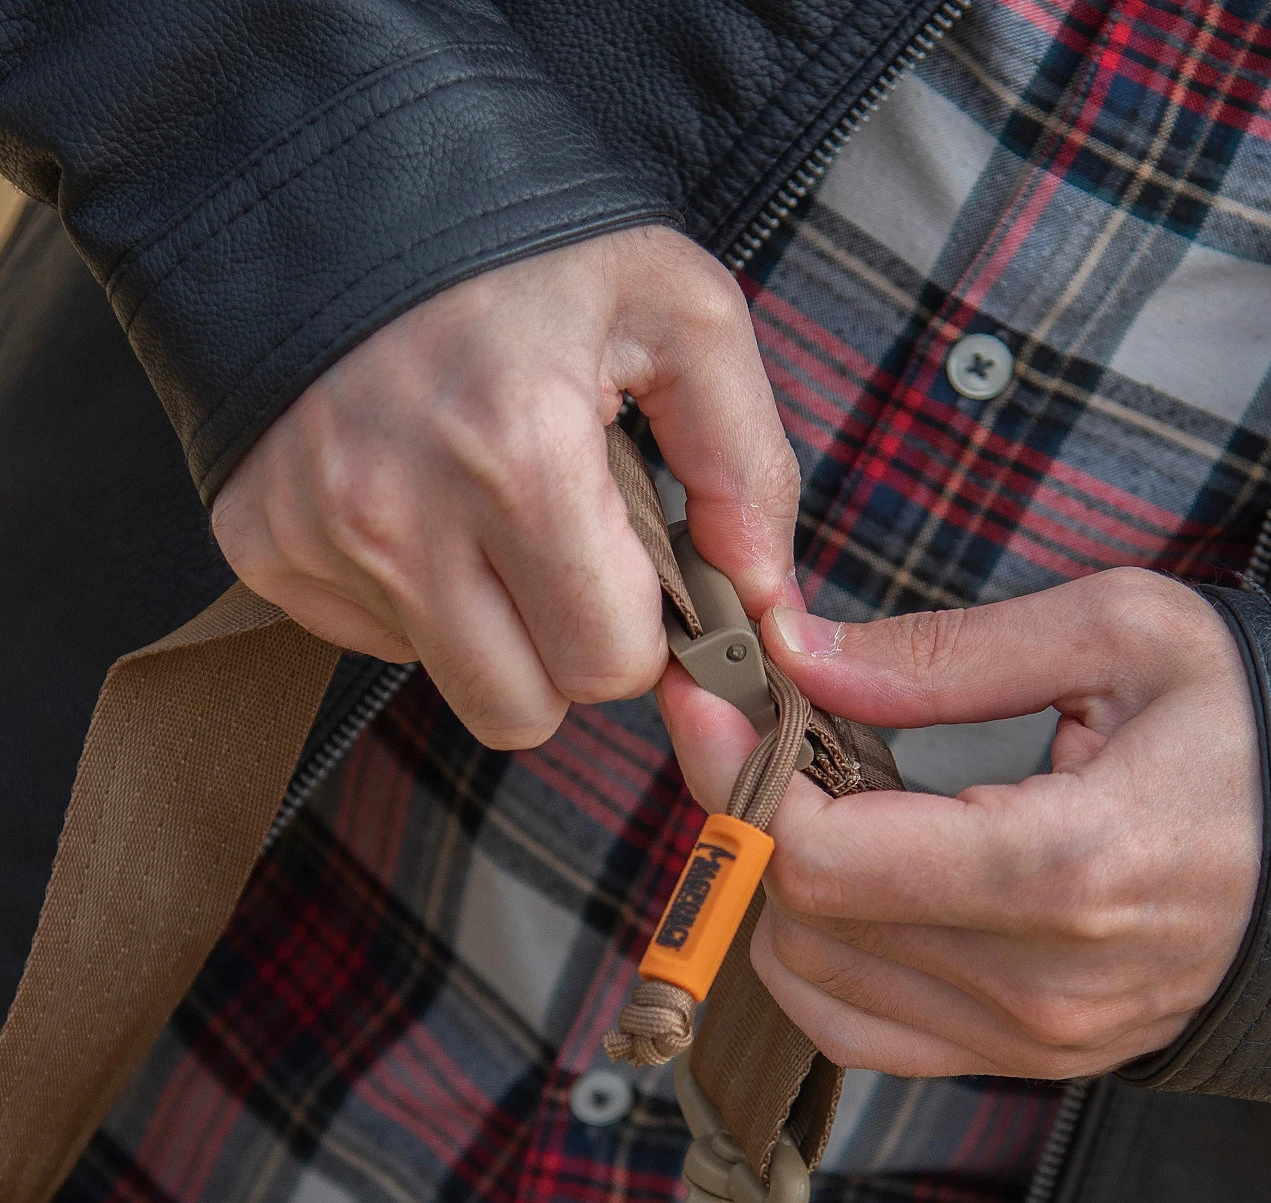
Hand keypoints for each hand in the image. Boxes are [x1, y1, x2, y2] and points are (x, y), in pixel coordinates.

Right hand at [211, 225, 799, 748]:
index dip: (643, 631)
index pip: (607, 665)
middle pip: (522, 708)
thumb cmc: (532, 244)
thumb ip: (747, 465)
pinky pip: (369, 636)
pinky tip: (424, 506)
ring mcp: (318, 532)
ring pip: (446, 683)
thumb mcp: (679, 312)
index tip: (640, 573)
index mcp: (521, 455)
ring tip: (497, 521)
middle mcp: (401, 513)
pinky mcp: (262, 538)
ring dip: (493, 630)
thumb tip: (765, 597)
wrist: (357, 184)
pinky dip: (412, 594)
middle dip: (567, 649)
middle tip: (572, 555)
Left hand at [658, 568, 1262, 1078]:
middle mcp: (1040, 981)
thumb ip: (939, 655)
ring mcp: (1031, 1037)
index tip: (708, 691)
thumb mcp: (1120, 636)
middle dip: (746, 803)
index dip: (737, 768)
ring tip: (812, 784)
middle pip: (800, 912)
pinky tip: (846, 866)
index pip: (822, 855)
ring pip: (807, 976)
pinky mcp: (1022, 1055)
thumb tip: (797, 657)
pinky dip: (815, 944)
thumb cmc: (1250, 728)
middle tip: (753, 719)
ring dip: (776, 872)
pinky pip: (854, 1024)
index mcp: (1068, 867)